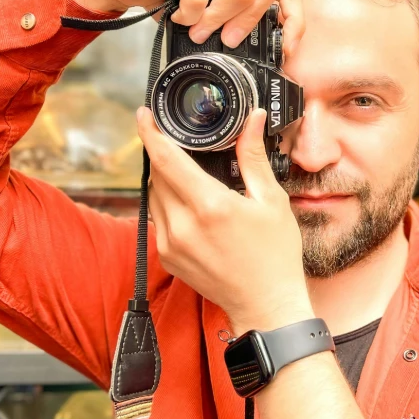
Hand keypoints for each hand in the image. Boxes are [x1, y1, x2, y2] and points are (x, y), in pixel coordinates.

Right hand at [62, 0, 303, 51]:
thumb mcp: (209, 5)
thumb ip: (234, 15)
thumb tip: (261, 50)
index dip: (294, 16)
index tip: (287, 48)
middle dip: (253, 20)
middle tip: (230, 39)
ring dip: (220, 20)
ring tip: (199, 29)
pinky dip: (190, 17)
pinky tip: (178, 16)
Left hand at [137, 106, 312, 335]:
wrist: (265, 304)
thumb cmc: (275, 254)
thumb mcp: (271, 201)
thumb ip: (253, 157)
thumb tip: (251, 120)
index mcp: (209, 206)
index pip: (166, 159)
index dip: (150, 132)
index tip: (144, 114)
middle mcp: (183, 225)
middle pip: (158, 175)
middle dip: (166, 156)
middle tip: (184, 146)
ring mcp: (171, 244)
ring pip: (154, 197)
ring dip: (167, 181)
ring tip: (193, 179)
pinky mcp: (167, 257)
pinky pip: (158, 219)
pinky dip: (169, 206)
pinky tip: (194, 208)